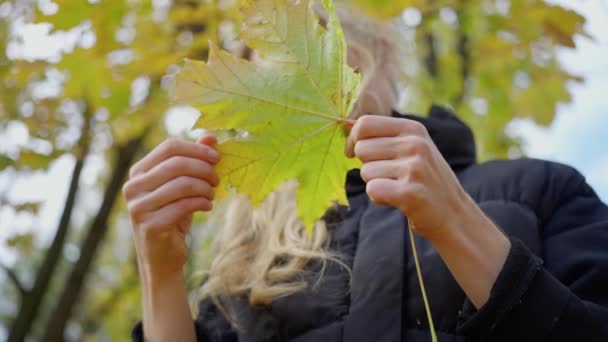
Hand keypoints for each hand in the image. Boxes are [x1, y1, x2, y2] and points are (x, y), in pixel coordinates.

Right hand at [122, 135, 219, 278]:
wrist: (163, 257)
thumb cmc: (173, 216)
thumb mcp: (184, 186)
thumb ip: (195, 160)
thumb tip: (212, 137)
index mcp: (138, 172)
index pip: (170, 147)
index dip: (197, 149)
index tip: (217, 157)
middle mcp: (133, 187)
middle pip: (177, 163)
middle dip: (204, 168)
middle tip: (218, 179)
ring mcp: (139, 207)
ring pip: (182, 184)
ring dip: (205, 188)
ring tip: (212, 194)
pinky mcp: (150, 225)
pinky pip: (184, 205)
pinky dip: (202, 203)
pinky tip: (207, 206)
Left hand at [345, 115, 470, 241]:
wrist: (453, 214)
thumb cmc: (424, 180)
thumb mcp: (411, 148)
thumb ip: (383, 136)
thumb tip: (347, 127)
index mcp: (413, 129)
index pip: (365, 123)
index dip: (353, 140)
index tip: (353, 153)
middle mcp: (415, 144)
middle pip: (361, 149)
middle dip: (368, 166)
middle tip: (390, 176)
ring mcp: (415, 168)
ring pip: (365, 172)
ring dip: (375, 183)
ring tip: (398, 187)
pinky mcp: (411, 192)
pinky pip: (372, 190)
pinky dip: (379, 198)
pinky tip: (396, 199)